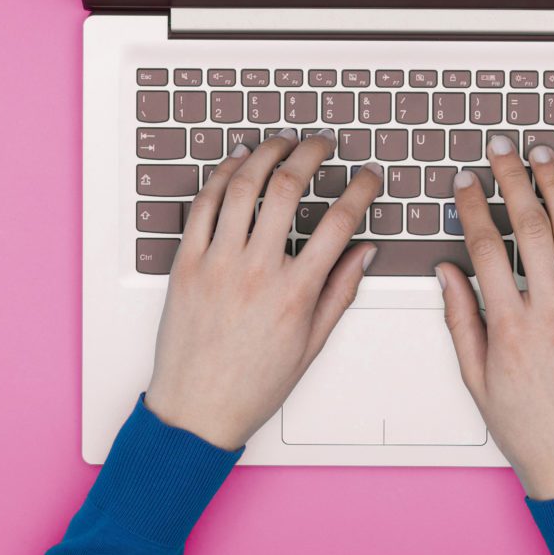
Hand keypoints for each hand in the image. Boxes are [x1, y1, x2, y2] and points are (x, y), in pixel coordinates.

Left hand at [144, 130, 381, 449]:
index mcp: (294, 293)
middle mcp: (255, 271)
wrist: (196, 411)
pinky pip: (203, 205)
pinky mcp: (186, 264)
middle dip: (311, 154)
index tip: (368, 176)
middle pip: (288, 188)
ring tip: (282, 143)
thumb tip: (364, 252)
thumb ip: (340, 292)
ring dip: (266, 154)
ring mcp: (216, 264)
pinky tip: (237, 161)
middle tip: (322, 143)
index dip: (360, 190)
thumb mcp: (311, 344)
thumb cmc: (252, 384)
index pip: (339, 223)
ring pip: (243, 186)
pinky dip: (221, 175)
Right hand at [436, 134, 553, 499]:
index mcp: (511, 327)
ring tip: (543, 156)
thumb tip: (448, 271)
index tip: (465, 181)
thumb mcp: (476, 378)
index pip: (487, 247)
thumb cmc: (527, 427)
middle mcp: (552, 313)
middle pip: (532, 228)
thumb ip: (461, 319)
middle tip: (501, 148)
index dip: (472, 206)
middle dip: (512, 179)